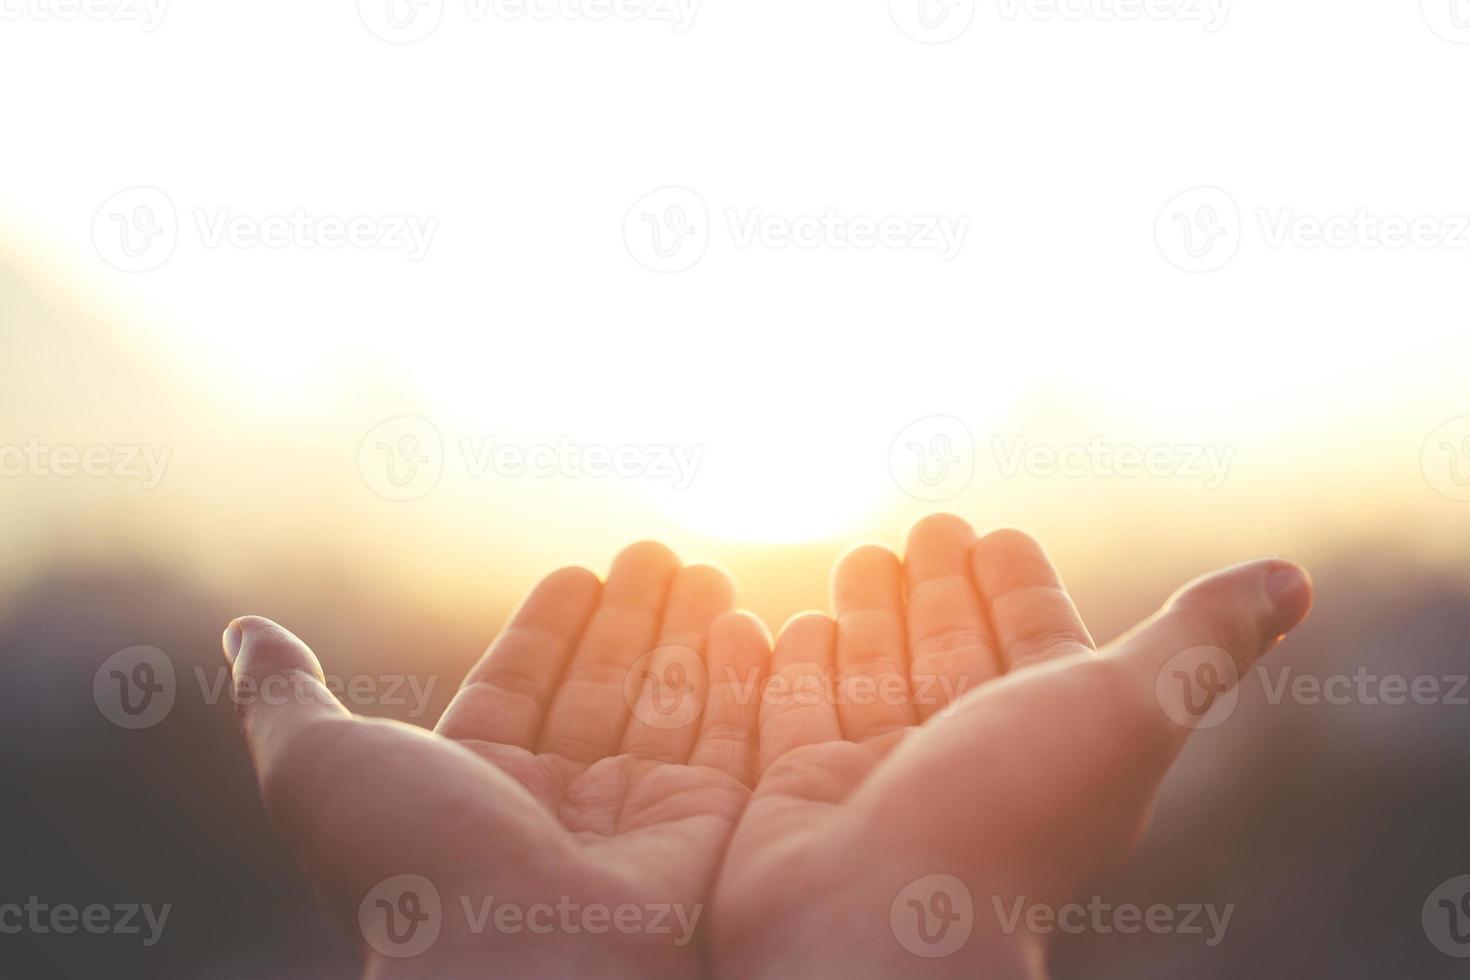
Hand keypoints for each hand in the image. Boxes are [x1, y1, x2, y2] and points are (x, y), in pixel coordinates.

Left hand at [225, 542, 769, 979]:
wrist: (509, 961)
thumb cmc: (409, 863)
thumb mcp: (316, 762)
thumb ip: (285, 693)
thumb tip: (243, 628)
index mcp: (472, 783)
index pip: (521, 683)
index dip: (550, 627)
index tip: (577, 572)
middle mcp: (555, 801)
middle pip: (602, 685)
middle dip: (630, 617)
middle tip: (657, 552)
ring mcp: (630, 817)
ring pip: (666, 706)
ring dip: (686, 636)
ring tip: (703, 572)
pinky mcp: (701, 830)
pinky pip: (726, 743)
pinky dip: (737, 683)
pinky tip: (743, 625)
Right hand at [710, 515, 1312, 978]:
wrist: (880, 927)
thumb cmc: (1010, 813)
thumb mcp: (1129, 709)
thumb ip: (1201, 640)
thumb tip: (1296, 579)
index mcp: (1049, 740)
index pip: (1037, 644)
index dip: (1022, 589)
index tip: (999, 536)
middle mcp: (966, 761)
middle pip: (951, 654)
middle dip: (941, 589)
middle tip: (926, 528)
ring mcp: (878, 780)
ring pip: (873, 675)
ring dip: (869, 614)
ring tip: (862, 555)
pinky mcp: (799, 794)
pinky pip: (796, 711)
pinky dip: (797, 664)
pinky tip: (793, 624)